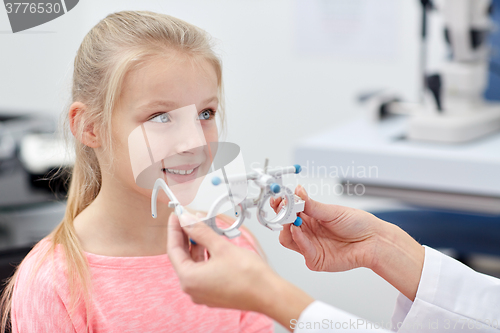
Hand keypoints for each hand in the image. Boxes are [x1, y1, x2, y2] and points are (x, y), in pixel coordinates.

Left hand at [166, 213, 313, 328]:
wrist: (269, 294)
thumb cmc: (249, 276)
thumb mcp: (221, 247)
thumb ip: (201, 232)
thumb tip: (187, 220)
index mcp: (189, 279)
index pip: (173, 249)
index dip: (174, 230)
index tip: (176, 216)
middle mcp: (193, 289)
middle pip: (182, 257)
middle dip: (186, 236)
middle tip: (188, 218)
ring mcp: (203, 293)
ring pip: (194, 263)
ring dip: (197, 245)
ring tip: (202, 227)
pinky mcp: (214, 293)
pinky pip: (203, 271)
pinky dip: (205, 256)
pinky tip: (211, 243)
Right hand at [271, 185, 424, 300]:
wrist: (373, 241)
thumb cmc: (357, 224)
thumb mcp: (331, 211)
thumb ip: (311, 204)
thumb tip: (297, 191)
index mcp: (310, 218)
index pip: (288, 211)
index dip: (281, 206)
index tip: (279, 199)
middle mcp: (308, 232)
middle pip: (284, 226)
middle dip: (281, 216)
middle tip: (283, 207)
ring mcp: (310, 246)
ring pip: (287, 239)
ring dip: (287, 227)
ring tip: (291, 219)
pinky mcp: (315, 259)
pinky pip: (301, 250)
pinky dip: (298, 239)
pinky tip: (297, 229)